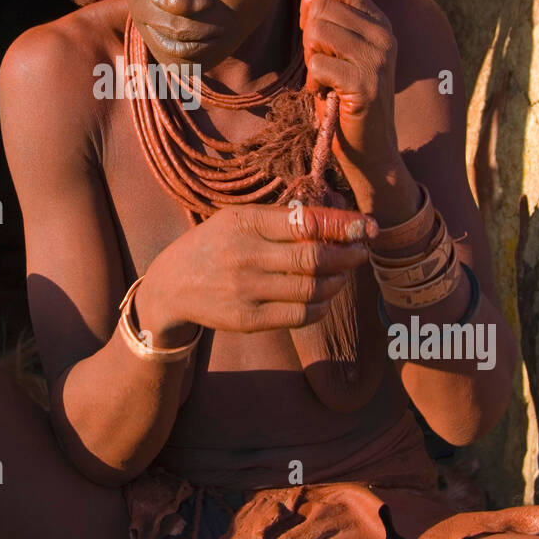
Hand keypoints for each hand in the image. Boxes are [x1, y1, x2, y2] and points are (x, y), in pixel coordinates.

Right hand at [135, 202, 377, 341]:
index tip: (367, 227)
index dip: (344, 225)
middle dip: (349, 254)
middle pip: (315, 257)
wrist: (171, 285)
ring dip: (339, 281)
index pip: (307, 221)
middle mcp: (246, 255)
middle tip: (361, 251)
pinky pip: (300, 315)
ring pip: (313, 289)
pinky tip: (324, 295)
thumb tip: (338, 219)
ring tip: (344, 273)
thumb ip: (281, 219)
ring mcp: (246, 290)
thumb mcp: (238, 219)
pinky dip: (322, 306)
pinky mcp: (248, 320)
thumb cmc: (215, 245)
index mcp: (245, 222)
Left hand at [299, 0, 401, 182]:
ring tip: (325, 79)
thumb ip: (342, 16)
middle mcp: (383, 34)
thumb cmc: (348, 99)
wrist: (370, 150)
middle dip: (307, 36)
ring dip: (310, 60)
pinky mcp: (366, 84)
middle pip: (320, 6)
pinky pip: (318, 65)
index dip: (313, 0)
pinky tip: (328, 95)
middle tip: (320, 63)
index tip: (313, 28)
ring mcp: (377, 58)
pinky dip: (313, 84)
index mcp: (378, 21)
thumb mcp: (347, 50)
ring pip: (316, 31)